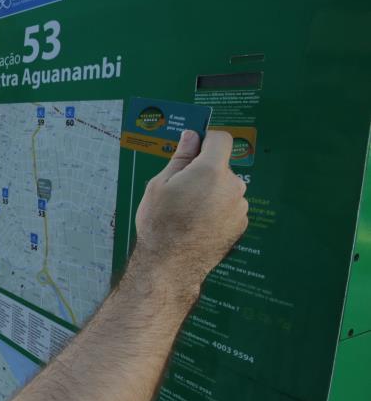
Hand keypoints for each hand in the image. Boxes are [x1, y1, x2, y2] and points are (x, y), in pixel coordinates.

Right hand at [134, 130, 248, 282]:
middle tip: (181, 189)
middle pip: (222, 165)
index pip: (221, 139)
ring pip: (226, 187)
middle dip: (205, 170)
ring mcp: (239, 207)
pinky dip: (218, 208)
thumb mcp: (160, 185)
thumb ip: (180, 157)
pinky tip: (198, 223)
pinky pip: (230, 206)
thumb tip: (191, 136)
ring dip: (212, 191)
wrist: (171, 264)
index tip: (192, 150)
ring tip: (189, 210)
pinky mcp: (240, 224)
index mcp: (211, 170)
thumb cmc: (160, 222)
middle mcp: (232, 186)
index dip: (206, 140)